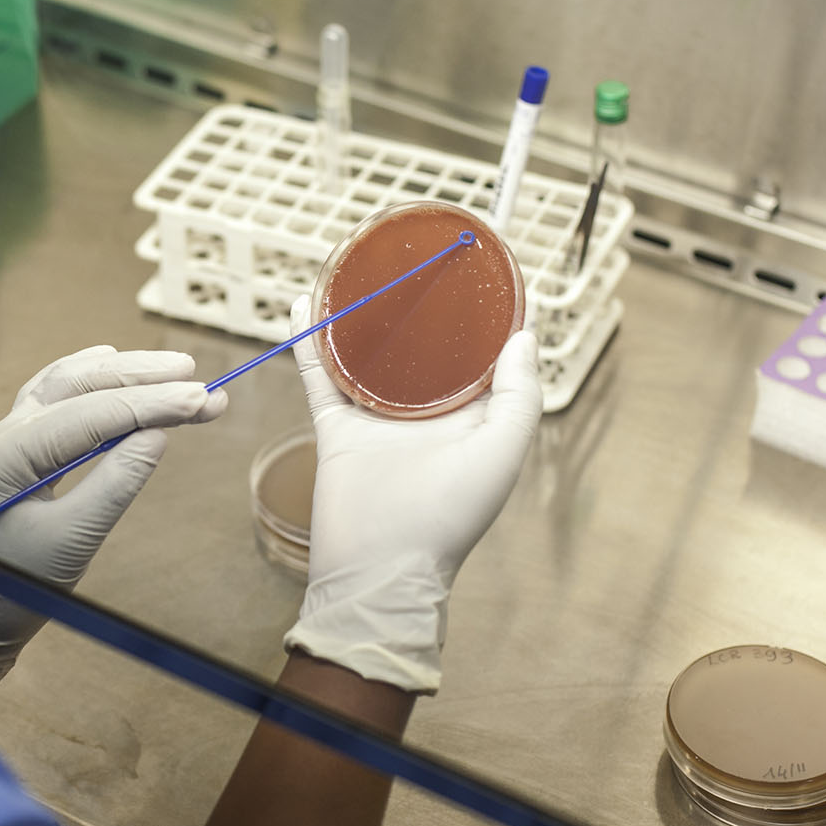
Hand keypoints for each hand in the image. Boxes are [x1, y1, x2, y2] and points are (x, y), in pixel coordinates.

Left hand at [0, 345, 226, 724]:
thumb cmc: (18, 583)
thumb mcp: (72, 541)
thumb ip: (115, 484)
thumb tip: (158, 436)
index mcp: (10, 452)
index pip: (94, 413)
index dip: (153, 404)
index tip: (205, 399)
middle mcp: (6, 430)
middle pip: (82, 384)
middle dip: (145, 379)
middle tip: (201, 379)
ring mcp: (10, 432)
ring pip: (69, 381)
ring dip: (123, 371)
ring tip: (175, 367)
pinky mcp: (20, 443)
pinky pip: (57, 393)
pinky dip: (92, 377)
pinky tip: (114, 364)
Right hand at [282, 296, 541, 692]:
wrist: (380, 566)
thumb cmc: (449, 516)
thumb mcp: (502, 451)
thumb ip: (519, 395)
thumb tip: (521, 335)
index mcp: (471, 418)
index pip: (484, 357)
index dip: (488, 315)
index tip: (489, 271)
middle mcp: (425, 413)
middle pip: (424, 347)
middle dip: (423, 306)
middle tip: (422, 259)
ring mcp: (378, 417)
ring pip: (370, 352)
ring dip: (364, 314)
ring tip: (363, 271)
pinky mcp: (337, 425)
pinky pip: (321, 372)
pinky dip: (311, 338)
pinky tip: (304, 301)